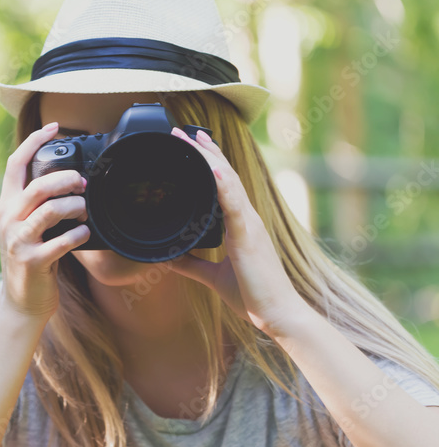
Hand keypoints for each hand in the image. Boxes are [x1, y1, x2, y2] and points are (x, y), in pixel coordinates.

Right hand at [0, 121, 89, 319]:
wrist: (20, 304)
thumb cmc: (32, 261)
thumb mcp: (26, 227)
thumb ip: (38, 205)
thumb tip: (70, 179)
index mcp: (7, 206)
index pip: (14, 164)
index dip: (34, 141)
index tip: (54, 127)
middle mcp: (9, 219)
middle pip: (38, 185)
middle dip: (66, 179)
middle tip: (84, 184)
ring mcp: (19, 241)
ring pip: (50, 210)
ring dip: (76, 207)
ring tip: (86, 211)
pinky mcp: (33, 261)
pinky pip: (62, 241)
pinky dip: (79, 236)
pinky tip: (85, 236)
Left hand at [167, 126, 307, 334]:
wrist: (276, 314)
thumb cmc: (252, 296)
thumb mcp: (214, 277)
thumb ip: (193, 265)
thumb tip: (171, 258)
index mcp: (241, 224)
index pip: (224, 184)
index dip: (211, 161)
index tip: (194, 142)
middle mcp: (247, 218)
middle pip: (225, 176)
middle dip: (205, 152)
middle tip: (184, 131)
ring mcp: (250, 225)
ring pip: (229, 184)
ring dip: (210, 160)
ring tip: (193, 139)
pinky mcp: (249, 238)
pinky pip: (235, 207)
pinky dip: (224, 187)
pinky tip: (214, 171)